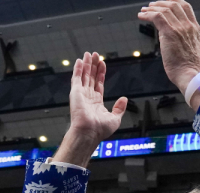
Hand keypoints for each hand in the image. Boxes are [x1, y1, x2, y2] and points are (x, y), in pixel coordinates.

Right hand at [54, 52, 126, 166]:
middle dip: (94, 66)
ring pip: (84, 75)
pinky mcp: (75, 92)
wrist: (89, 132)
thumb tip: (124, 99)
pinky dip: (78, 69)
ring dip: (86, 64)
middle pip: (91, 77)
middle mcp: (88, 97)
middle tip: (95, 55)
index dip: (101, 73)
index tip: (103, 64)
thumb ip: (119, 108)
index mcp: (96, 103)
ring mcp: (81, 94)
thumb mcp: (115, 118)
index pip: (99, 84)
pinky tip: (80, 61)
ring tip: (88, 54)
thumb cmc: (100, 130)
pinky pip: (76, 78)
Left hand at [138, 1, 199, 94]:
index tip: (164, 3)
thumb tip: (166, 34)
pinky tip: (141, 16)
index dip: (174, 1)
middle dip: (161, 3)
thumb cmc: (186, 66)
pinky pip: (157, 17)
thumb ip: (181, 37)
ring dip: (152, 8)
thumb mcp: (188, 47)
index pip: (186, 7)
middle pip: (174, 5)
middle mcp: (188, 25)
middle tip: (151, 5)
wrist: (189, 73)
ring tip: (144, 10)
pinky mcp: (170, 33)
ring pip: (165, 10)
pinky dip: (147, 15)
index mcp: (195, 28)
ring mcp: (179, 28)